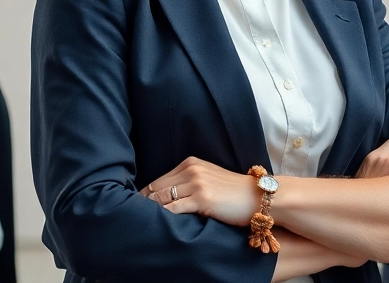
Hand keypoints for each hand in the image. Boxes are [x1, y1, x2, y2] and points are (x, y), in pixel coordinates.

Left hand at [140, 156, 260, 226]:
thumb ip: (189, 181)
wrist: (259, 197)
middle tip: (130, 217)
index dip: (145, 195)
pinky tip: (157, 225)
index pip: (159, 180)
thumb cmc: (234, 193)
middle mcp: (191, 170)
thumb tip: (166, 196)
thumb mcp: (209, 178)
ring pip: (162, 198)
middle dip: (142, 203)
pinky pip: (174, 209)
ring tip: (139, 223)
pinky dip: (163, 217)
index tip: (134, 207)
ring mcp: (196, 184)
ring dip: (149, 211)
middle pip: (156, 188)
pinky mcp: (202, 199)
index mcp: (191, 163)